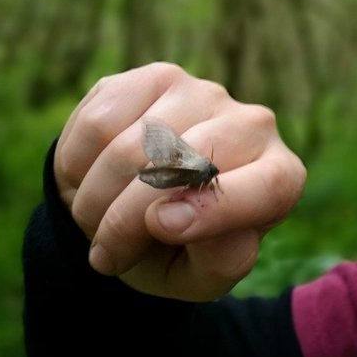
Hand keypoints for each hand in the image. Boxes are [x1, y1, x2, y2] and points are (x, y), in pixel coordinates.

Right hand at [53, 62, 306, 300]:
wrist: (138, 213)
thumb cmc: (182, 252)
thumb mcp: (203, 278)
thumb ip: (218, 263)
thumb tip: (192, 223)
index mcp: (281, 178)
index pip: (268, 185)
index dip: (215, 209)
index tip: (163, 229)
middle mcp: (254, 126)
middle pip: (185, 163)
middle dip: (128, 218)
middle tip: (107, 254)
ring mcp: (205, 94)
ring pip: (131, 146)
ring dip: (95, 198)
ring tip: (95, 222)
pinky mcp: (156, 78)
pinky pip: (98, 122)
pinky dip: (76, 166)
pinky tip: (88, 181)